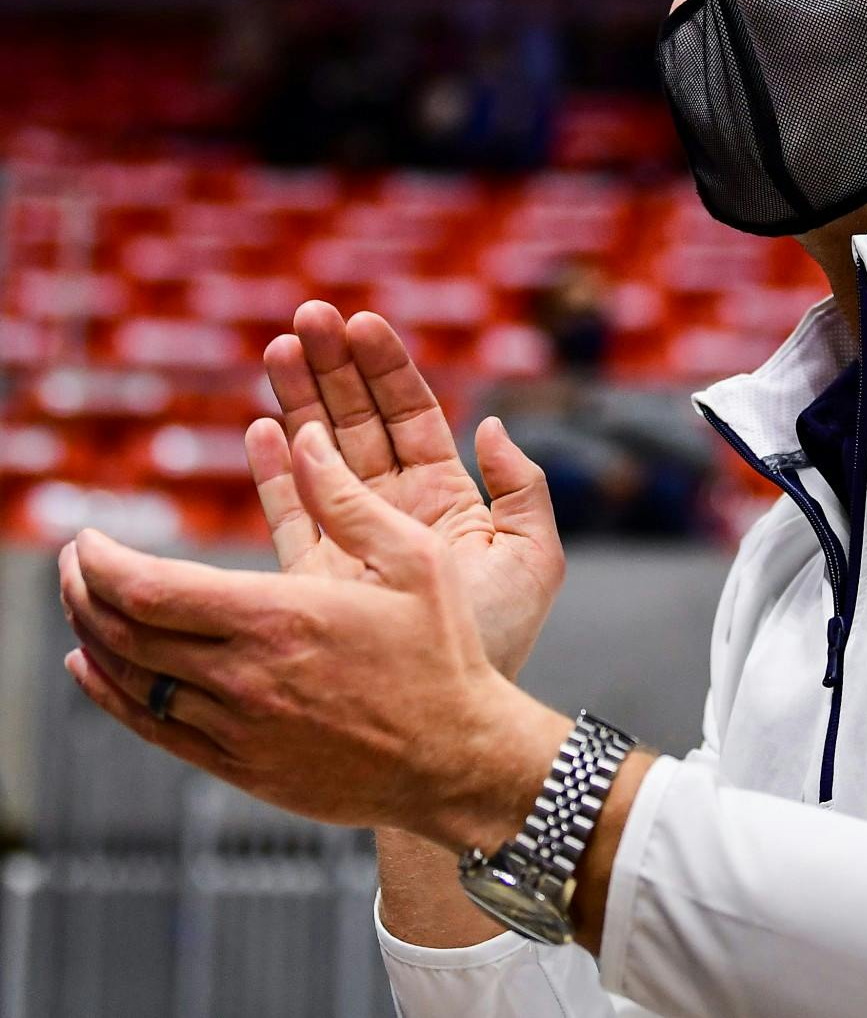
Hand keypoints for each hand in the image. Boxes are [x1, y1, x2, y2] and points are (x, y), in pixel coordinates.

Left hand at [58, 425, 572, 850]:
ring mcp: (238, 729)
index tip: (85, 538)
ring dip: (91, 638)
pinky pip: (153, 730)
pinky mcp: (242, 767)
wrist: (457, 760)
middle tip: (72, 564)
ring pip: (130, 682)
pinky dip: (110, 695)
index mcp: (280, 618)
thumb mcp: (417, 560)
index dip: (99, 561)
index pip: (147, 589)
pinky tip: (96, 669)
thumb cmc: (444, 656)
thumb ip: (350, 499)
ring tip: (81, 606)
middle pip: (123, 632)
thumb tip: (305, 437)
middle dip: (82, 591)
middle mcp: (246, 676)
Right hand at [251, 302, 562, 678]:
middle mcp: (395, 511)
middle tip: (306, 318)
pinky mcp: (314, 574)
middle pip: (358, 421)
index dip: (387, 368)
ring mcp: (351, 539)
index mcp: (448, 498)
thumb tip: (495, 427)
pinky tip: (260, 426)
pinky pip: (288, 510)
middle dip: (333, 369)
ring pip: (319, 454)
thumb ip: (523, 488)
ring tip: (277, 350)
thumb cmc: (498, 641)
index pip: (413, 415)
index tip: (361, 322)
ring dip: (297, 400)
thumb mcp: (535, 558)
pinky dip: (273, 469)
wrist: (450, 718)